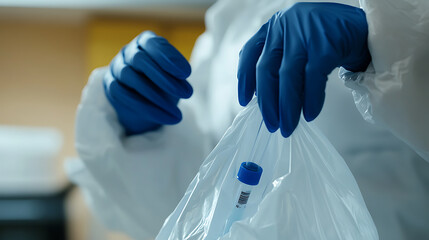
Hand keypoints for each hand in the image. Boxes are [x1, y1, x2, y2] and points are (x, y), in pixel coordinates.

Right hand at [104, 31, 192, 134]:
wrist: (151, 105)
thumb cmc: (167, 84)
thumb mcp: (177, 77)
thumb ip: (178, 71)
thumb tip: (183, 72)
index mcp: (146, 42)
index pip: (153, 44)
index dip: (169, 57)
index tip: (187, 74)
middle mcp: (129, 51)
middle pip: (140, 59)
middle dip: (164, 78)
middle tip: (187, 94)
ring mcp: (117, 68)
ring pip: (129, 77)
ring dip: (155, 95)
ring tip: (177, 112)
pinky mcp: (111, 86)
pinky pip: (121, 94)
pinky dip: (144, 107)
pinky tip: (163, 117)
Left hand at [238, 2, 370, 136]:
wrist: (366, 30)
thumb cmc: (328, 40)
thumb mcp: (298, 43)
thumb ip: (280, 60)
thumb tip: (264, 97)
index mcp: (275, 26)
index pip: (250, 52)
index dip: (244, 79)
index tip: (244, 101)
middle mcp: (285, 25)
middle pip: (266, 69)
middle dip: (267, 101)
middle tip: (271, 123)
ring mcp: (304, 33)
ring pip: (287, 77)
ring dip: (287, 106)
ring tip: (288, 126)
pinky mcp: (325, 44)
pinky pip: (312, 79)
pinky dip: (310, 100)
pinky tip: (309, 114)